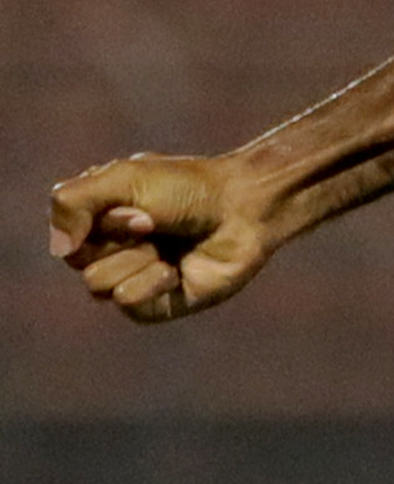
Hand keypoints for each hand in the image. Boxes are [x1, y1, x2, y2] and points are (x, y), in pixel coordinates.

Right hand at [48, 153, 278, 324]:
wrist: (244, 209)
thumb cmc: (188, 188)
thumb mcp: (122, 178)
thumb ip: (71, 202)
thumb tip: (58, 248)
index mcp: (96, 221)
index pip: (65, 234)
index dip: (101, 220)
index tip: (139, 203)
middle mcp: (110, 252)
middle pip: (78, 261)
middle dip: (118, 237)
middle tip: (155, 223)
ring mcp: (132, 279)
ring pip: (97, 284)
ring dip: (136, 259)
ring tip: (167, 248)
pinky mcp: (154, 305)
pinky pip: (126, 303)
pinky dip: (151, 283)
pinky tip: (176, 271)